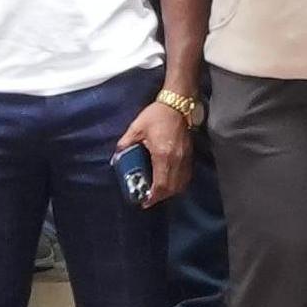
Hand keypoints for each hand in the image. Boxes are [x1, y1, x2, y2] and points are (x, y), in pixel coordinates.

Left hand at [123, 93, 192, 209]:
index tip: (144, 202)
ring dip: (170, 192)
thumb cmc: (157, 115)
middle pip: (171, 188)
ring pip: (180, 184)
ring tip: (159, 192)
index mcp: (162, 155)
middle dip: (160, 197)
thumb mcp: (137, 127)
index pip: (160, 185)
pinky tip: (170, 181)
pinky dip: (178, 183)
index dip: (153, 197)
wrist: (178, 104)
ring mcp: (185, 158)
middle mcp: (176, 160)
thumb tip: (117, 155)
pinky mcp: (189, 154)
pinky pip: (185, 176)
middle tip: (149, 199)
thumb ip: (126, 143)